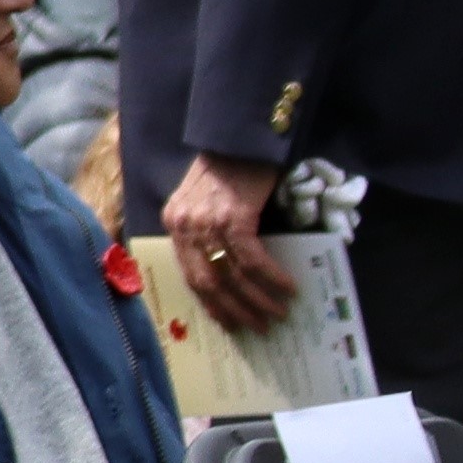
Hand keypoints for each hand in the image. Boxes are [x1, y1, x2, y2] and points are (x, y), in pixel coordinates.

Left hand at [161, 155, 295, 328]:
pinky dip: (271, 277)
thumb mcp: (205, 200)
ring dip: (258, 300)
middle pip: (208, 282)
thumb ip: (208, 232)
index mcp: (175, 224)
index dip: (211, 304)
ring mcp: (207, 222)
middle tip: (258, 327)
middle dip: (235, 310)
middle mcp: (185, 225)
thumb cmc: (229, 167)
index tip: (230, 324)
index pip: (189, 276)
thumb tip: (233, 272)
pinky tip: (288, 288)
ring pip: (232, 275)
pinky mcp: (233, 216)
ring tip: (277, 314)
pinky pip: (252, 258)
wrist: (241, 135)